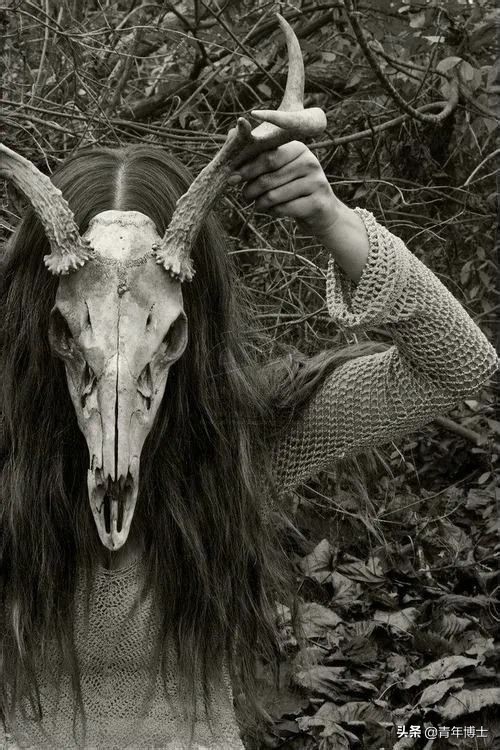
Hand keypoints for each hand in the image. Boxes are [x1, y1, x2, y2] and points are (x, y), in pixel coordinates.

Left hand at [229, 140, 369, 282]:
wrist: (322, 211)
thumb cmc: (294, 187)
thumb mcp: (281, 167)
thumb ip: (260, 155)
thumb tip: (230, 135)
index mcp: (299, 149)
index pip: (268, 157)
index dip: (248, 169)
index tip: (233, 178)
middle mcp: (309, 162)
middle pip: (269, 178)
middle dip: (251, 189)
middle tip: (244, 196)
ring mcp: (316, 183)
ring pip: (274, 196)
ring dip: (260, 203)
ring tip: (258, 204)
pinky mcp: (317, 203)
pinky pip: (284, 209)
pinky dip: (272, 212)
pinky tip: (273, 211)